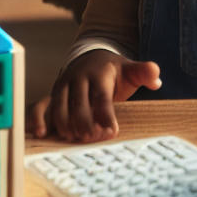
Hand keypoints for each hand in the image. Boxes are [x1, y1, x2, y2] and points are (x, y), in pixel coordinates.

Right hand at [27, 50, 161, 142]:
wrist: (90, 57)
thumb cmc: (113, 71)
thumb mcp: (129, 69)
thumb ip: (143, 73)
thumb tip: (157, 79)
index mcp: (99, 73)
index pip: (102, 95)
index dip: (105, 113)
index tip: (112, 131)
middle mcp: (78, 78)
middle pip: (78, 102)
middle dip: (84, 122)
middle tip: (91, 138)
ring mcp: (62, 86)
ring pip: (58, 105)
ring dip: (65, 124)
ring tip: (74, 139)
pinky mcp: (51, 95)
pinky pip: (40, 106)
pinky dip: (38, 119)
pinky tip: (41, 133)